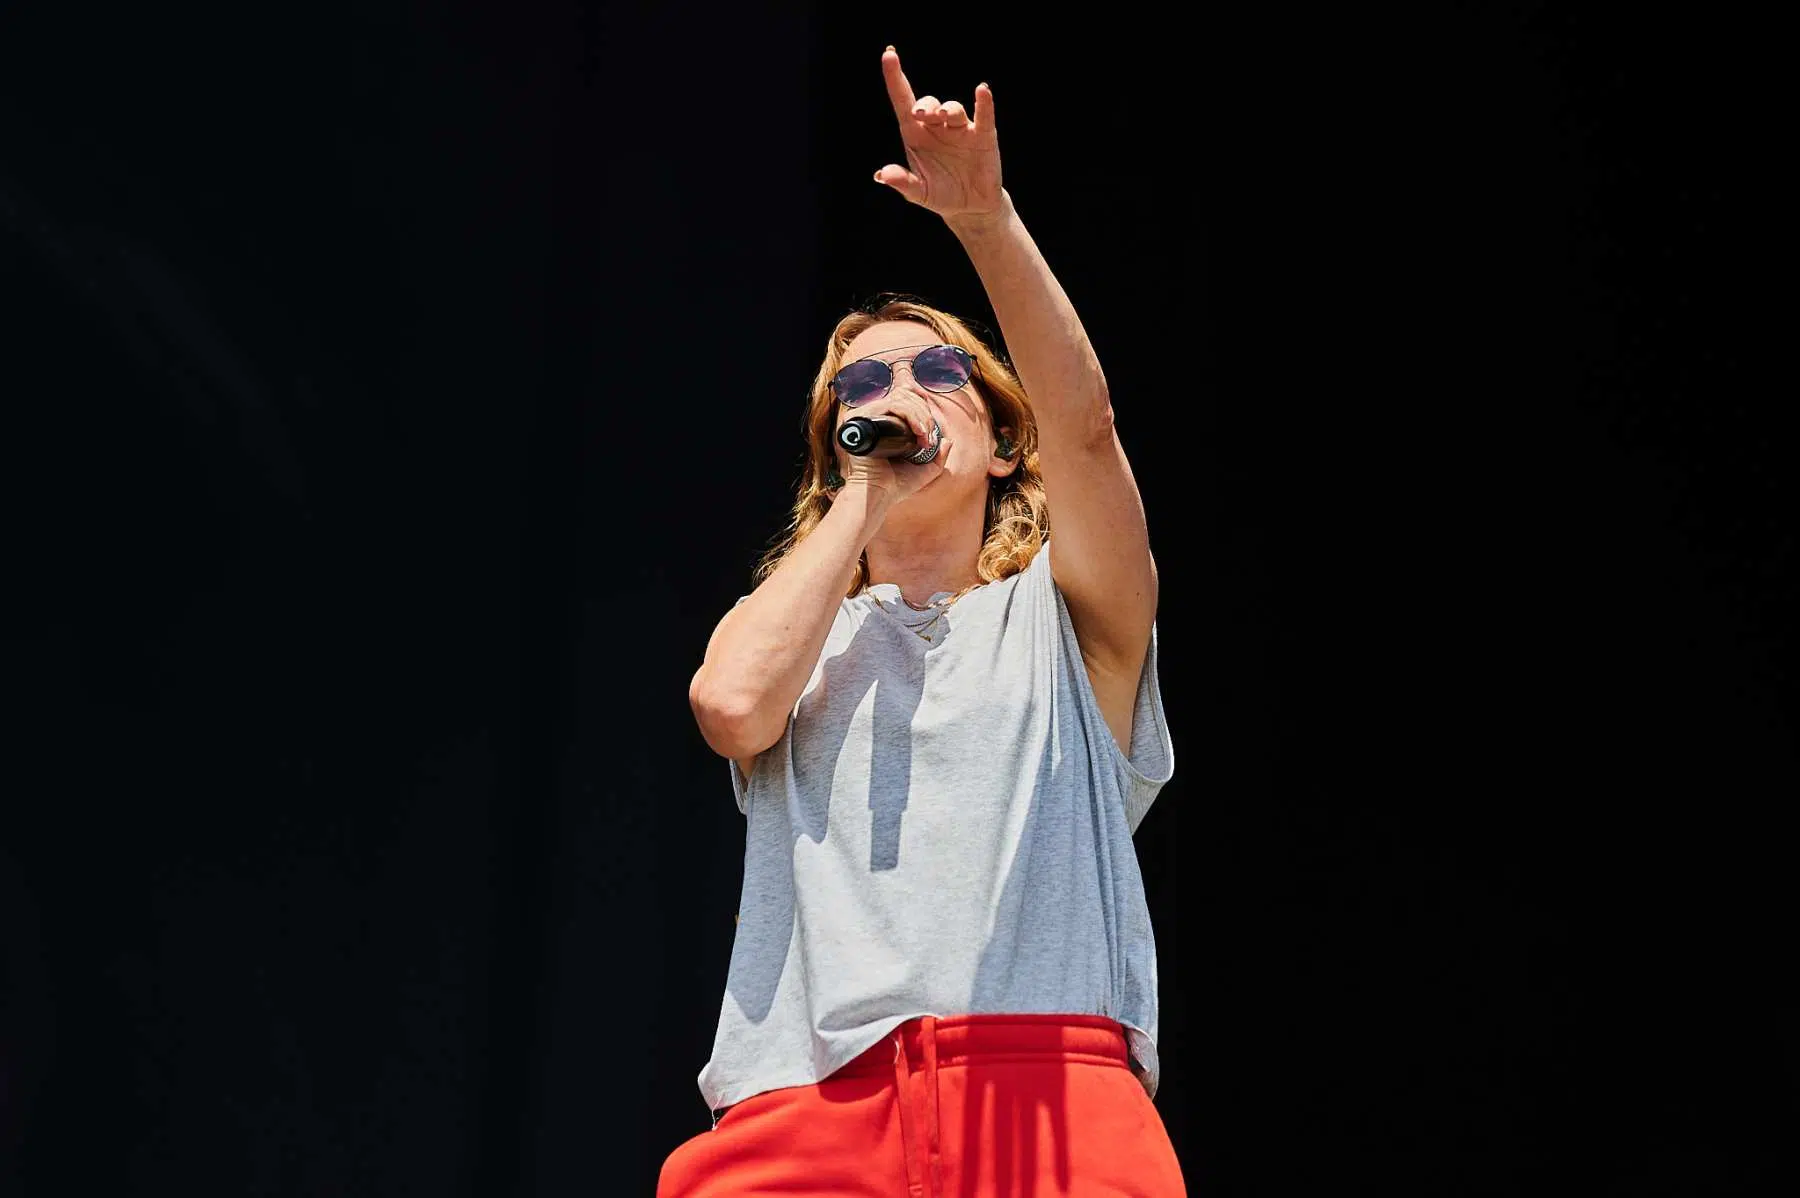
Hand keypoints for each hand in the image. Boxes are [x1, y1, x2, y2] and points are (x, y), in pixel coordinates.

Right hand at [834, 389, 950, 505]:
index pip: (905, 401)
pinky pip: (890, 405)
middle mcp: (874, 419)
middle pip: (904, 397)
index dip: (923, 409)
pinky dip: (909, 414)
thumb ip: (938, 457)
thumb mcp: (924, 471)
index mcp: (885, 426)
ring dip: (919, 415)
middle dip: (924, 414)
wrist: (878, 496)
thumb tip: (948, 439)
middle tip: (929, 437)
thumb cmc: (895, 486)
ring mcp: (866, 418)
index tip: (930, 432)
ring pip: (900, 400)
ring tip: (924, 436)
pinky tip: (918, 431)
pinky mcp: (861, 420)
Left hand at [873, 46, 1003, 223]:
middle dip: (925, 104)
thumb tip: (882, 175)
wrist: (971, 207)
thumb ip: (902, 182)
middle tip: (920, 113)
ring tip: (943, 117)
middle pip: (928, 104)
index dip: (895, 77)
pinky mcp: (983, 136)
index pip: (903, 100)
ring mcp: (960, 129)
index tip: (888, 54)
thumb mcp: (919, 193)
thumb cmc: (940, 195)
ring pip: (953, 109)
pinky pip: (984, 115)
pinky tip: (982, 91)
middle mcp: (937, 127)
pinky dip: (984, 103)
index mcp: (916, 135)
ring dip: (948, 109)